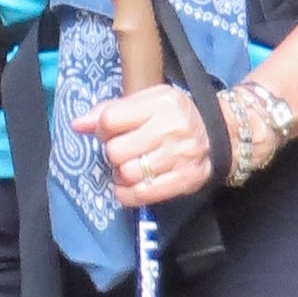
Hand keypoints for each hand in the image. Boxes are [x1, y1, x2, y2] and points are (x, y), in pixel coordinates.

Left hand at [83, 83, 215, 209]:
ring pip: (126, 174)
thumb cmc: (175, 116)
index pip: (111, 120)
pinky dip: (127, 194)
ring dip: (120, 174)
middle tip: (123, 151)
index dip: (102, 129)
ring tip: (129, 167)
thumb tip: (77, 124)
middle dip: (113, 153)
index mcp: (161, 103)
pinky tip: (130, 185)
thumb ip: (111, 110)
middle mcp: (170, 129)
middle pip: (115, 151)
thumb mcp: (148, 101)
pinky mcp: (183, 181)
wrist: (220, 135)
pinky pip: (141, 195)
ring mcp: (178, 157)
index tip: (111, 132)